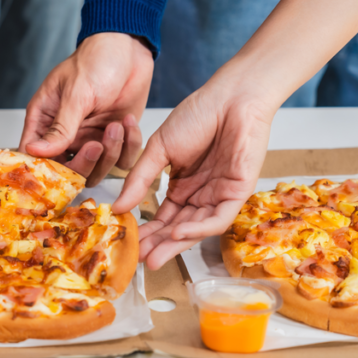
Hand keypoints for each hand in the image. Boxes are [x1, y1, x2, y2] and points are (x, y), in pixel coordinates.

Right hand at [20, 33, 151, 185]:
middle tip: (96, 145)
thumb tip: (34, 151)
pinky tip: (128, 122)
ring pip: (96, 170)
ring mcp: (91, 138)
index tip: (60, 172)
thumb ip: (59, 127)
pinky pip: (121, 161)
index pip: (34, 155)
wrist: (128, 48)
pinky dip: (128, 147)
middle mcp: (66, 134)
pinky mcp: (115, 139)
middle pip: (67, 171)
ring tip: (116, 125)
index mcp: (45, 120)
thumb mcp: (76, 93)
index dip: (43, 170)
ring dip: (109, 154)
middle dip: (84, 164)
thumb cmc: (95, 60)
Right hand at [113, 83, 275, 269]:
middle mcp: (202, 194)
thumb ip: (140, 179)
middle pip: (178, 227)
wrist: (230, 97)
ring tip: (153, 257)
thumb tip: (118, 207)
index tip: (127, 242)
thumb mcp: (158, 149)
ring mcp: (220, 195)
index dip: (146, 230)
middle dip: (158, 245)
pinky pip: (218, 218)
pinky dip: (197, 228)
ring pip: (196, 228)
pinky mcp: (239, 192)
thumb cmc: (198, 114)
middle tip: (138, 260)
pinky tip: (176, 233)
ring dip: (174, 244)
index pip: (163, 215)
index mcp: (183, 184)